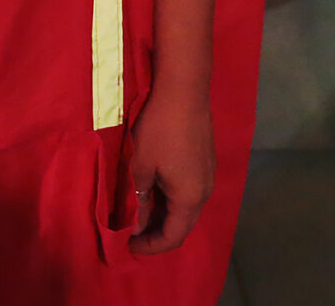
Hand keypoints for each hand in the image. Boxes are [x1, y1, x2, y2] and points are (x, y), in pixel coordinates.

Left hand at [125, 84, 213, 254]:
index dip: (150, 246)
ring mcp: (207, 174)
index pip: (173, 237)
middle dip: (155, 232)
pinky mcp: (204, 160)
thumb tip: (135, 226)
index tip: (127, 245)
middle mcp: (204, 191)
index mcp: (190, 198)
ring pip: (185, 206)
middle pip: (182, 224)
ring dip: (162, 213)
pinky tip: (151, 187)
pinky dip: (170, 197)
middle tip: (129, 231)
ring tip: (136, 209)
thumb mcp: (141, 166)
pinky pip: (187, 189)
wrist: (183, 89)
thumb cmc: (159, 129)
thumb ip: (138, 201)